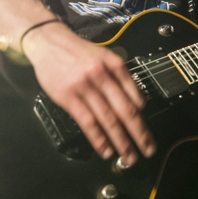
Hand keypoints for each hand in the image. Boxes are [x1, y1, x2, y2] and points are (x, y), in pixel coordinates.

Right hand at [23, 22, 155, 164]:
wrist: (49, 41)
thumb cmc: (78, 52)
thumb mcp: (104, 56)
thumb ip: (119, 77)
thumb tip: (136, 103)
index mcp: (115, 66)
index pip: (134, 95)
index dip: (142, 117)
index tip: (147, 133)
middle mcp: (102, 76)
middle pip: (125, 110)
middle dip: (139, 133)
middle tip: (148, 150)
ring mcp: (85, 87)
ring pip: (108, 119)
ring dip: (121, 141)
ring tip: (129, 157)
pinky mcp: (68, 97)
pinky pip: (87, 122)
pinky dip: (98, 138)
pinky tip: (106, 150)